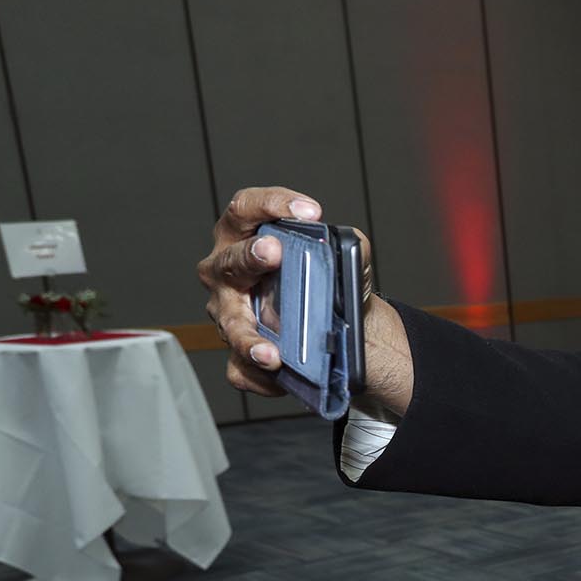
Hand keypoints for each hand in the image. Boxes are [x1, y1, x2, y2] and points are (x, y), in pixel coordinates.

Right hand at [199, 188, 412, 413]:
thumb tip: (353, 245)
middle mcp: (227, 274)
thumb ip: (349, 248)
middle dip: (250, 257)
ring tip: (272, 352)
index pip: (245, 209)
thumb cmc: (325, 285)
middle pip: (230, 262)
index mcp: (245, 238)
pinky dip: (262, 376)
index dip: (271, 204)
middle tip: (274, 253)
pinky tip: (281, 375)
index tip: (310, 211)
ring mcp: (229, 316)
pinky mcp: (239, 355)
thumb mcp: (344, 262)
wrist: (339, 331)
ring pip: (232, 326)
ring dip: (249, 339)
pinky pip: (241, 369)